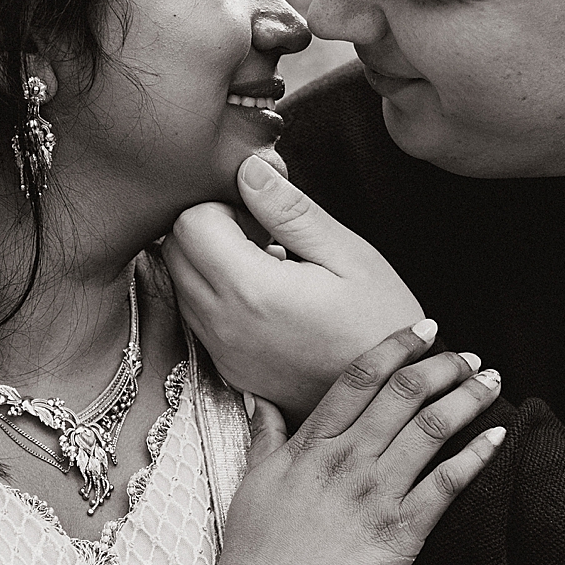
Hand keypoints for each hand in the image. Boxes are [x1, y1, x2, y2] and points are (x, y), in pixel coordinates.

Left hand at [166, 153, 423, 419]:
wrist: (389, 395)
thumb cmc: (381, 323)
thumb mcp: (348, 255)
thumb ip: (290, 211)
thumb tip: (248, 169)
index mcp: (251, 290)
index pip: (190, 222)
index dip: (222, 204)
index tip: (262, 213)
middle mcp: (224, 325)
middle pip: (174, 250)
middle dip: (208, 229)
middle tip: (263, 234)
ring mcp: (222, 352)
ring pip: (180, 283)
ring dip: (209, 263)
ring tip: (267, 266)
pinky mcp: (228, 370)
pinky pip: (197, 318)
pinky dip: (216, 296)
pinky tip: (264, 297)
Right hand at [215, 322, 506, 564]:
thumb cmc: (256, 549)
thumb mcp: (252, 482)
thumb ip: (265, 436)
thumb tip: (259, 400)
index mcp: (313, 444)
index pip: (361, 377)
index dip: (397, 346)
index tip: (424, 330)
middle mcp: (349, 459)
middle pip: (406, 393)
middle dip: (444, 366)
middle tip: (468, 357)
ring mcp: (377, 493)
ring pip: (434, 427)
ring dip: (468, 398)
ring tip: (490, 382)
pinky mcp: (403, 530)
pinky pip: (448, 482)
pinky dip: (477, 454)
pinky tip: (497, 436)